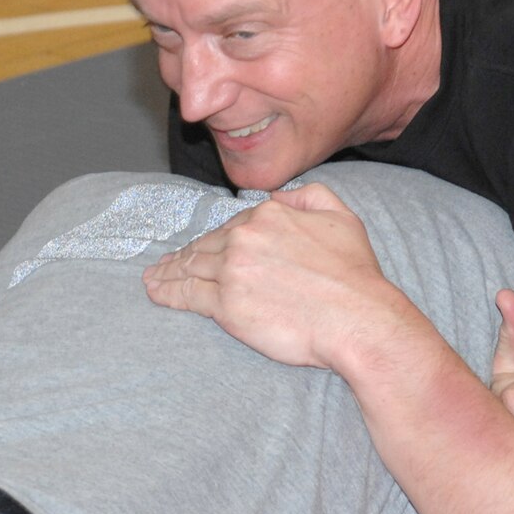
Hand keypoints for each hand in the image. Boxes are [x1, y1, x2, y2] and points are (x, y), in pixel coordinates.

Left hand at [141, 182, 415, 369]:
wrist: (357, 319)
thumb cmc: (355, 275)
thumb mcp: (343, 217)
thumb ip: (310, 196)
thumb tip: (277, 195)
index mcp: (268, 215)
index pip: (233, 225)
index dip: (217, 239)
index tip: (203, 248)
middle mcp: (245, 238)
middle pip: (207, 246)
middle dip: (186, 254)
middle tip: (166, 263)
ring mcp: (232, 272)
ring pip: (192, 267)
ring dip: (169, 271)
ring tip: (155, 277)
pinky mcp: (226, 306)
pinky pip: (187, 294)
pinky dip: (167, 291)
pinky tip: (156, 291)